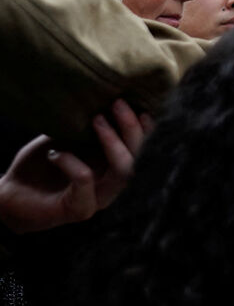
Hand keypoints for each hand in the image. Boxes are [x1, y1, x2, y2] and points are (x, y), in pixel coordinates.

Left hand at [0, 100, 152, 234]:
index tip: (142, 107)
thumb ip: (87, 126)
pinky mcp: (80, 209)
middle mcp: (112, 186)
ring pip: (122, 171)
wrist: (12, 195)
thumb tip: (102, 96)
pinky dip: (72, 162)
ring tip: (97, 119)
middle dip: (131, 128)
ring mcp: (99, 199)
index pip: (142, 150)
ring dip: (112, 142)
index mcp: (114, 169)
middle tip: (118, 104)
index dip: (147, 130)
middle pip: (137, 159)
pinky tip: (55, 153)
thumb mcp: (67, 138)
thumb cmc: (40, 165)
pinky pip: (85, 179)